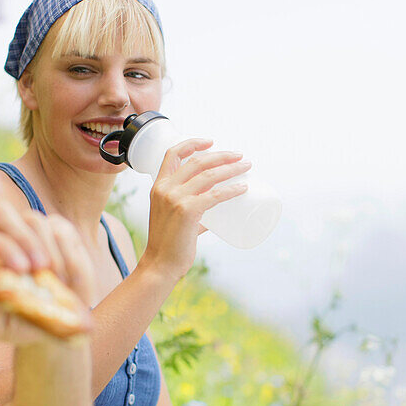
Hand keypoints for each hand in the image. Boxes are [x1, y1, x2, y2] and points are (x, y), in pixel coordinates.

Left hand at [0, 201, 95, 344]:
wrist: (54, 326)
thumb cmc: (19, 324)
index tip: (19, 270)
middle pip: (0, 211)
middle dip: (22, 239)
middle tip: (39, 268)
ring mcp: (29, 229)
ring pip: (34, 221)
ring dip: (46, 249)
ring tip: (54, 278)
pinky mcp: (59, 231)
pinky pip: (60, 228)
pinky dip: (66, 250)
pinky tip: (66, 274)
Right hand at [142, 138, 250, 279]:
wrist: (160, 264)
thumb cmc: (168, 244)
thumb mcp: (173, 218)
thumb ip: (194, 212)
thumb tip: (215, 213)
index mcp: (158, 186)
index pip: (172, 154)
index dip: (192, 143)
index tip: (211, 142)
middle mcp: (165, 188)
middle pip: (197, 161)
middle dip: (222, 155)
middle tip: (240, 156)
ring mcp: (175, 198)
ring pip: (209, 175)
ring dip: (231, 168)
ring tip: (246, 166)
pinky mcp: (187, 211)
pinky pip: (215, 195)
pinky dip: (232, 189)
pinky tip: (243, 187)